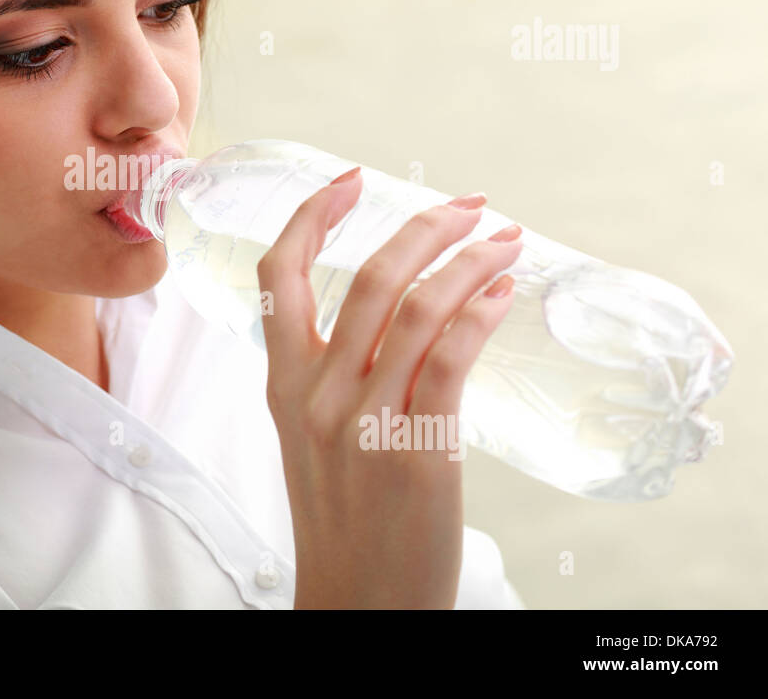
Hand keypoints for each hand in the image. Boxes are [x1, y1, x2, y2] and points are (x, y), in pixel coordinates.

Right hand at [255, 168, 521, 607]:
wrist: (356, 602)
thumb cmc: (344, 520)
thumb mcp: (313, 437)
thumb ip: (333, 375)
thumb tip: (394, 313)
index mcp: (283, 385)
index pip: (277, 275)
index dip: (311, 217)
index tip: (350, 181)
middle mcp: (315, 394)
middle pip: (366, 278)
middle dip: (424, 226)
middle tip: (469, 205)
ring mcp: (363, 422)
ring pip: (415, 308)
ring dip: (468, 261)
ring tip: (505, 240)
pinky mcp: (416, 449)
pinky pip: (449, 357)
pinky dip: (479, 312)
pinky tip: (502, 293)